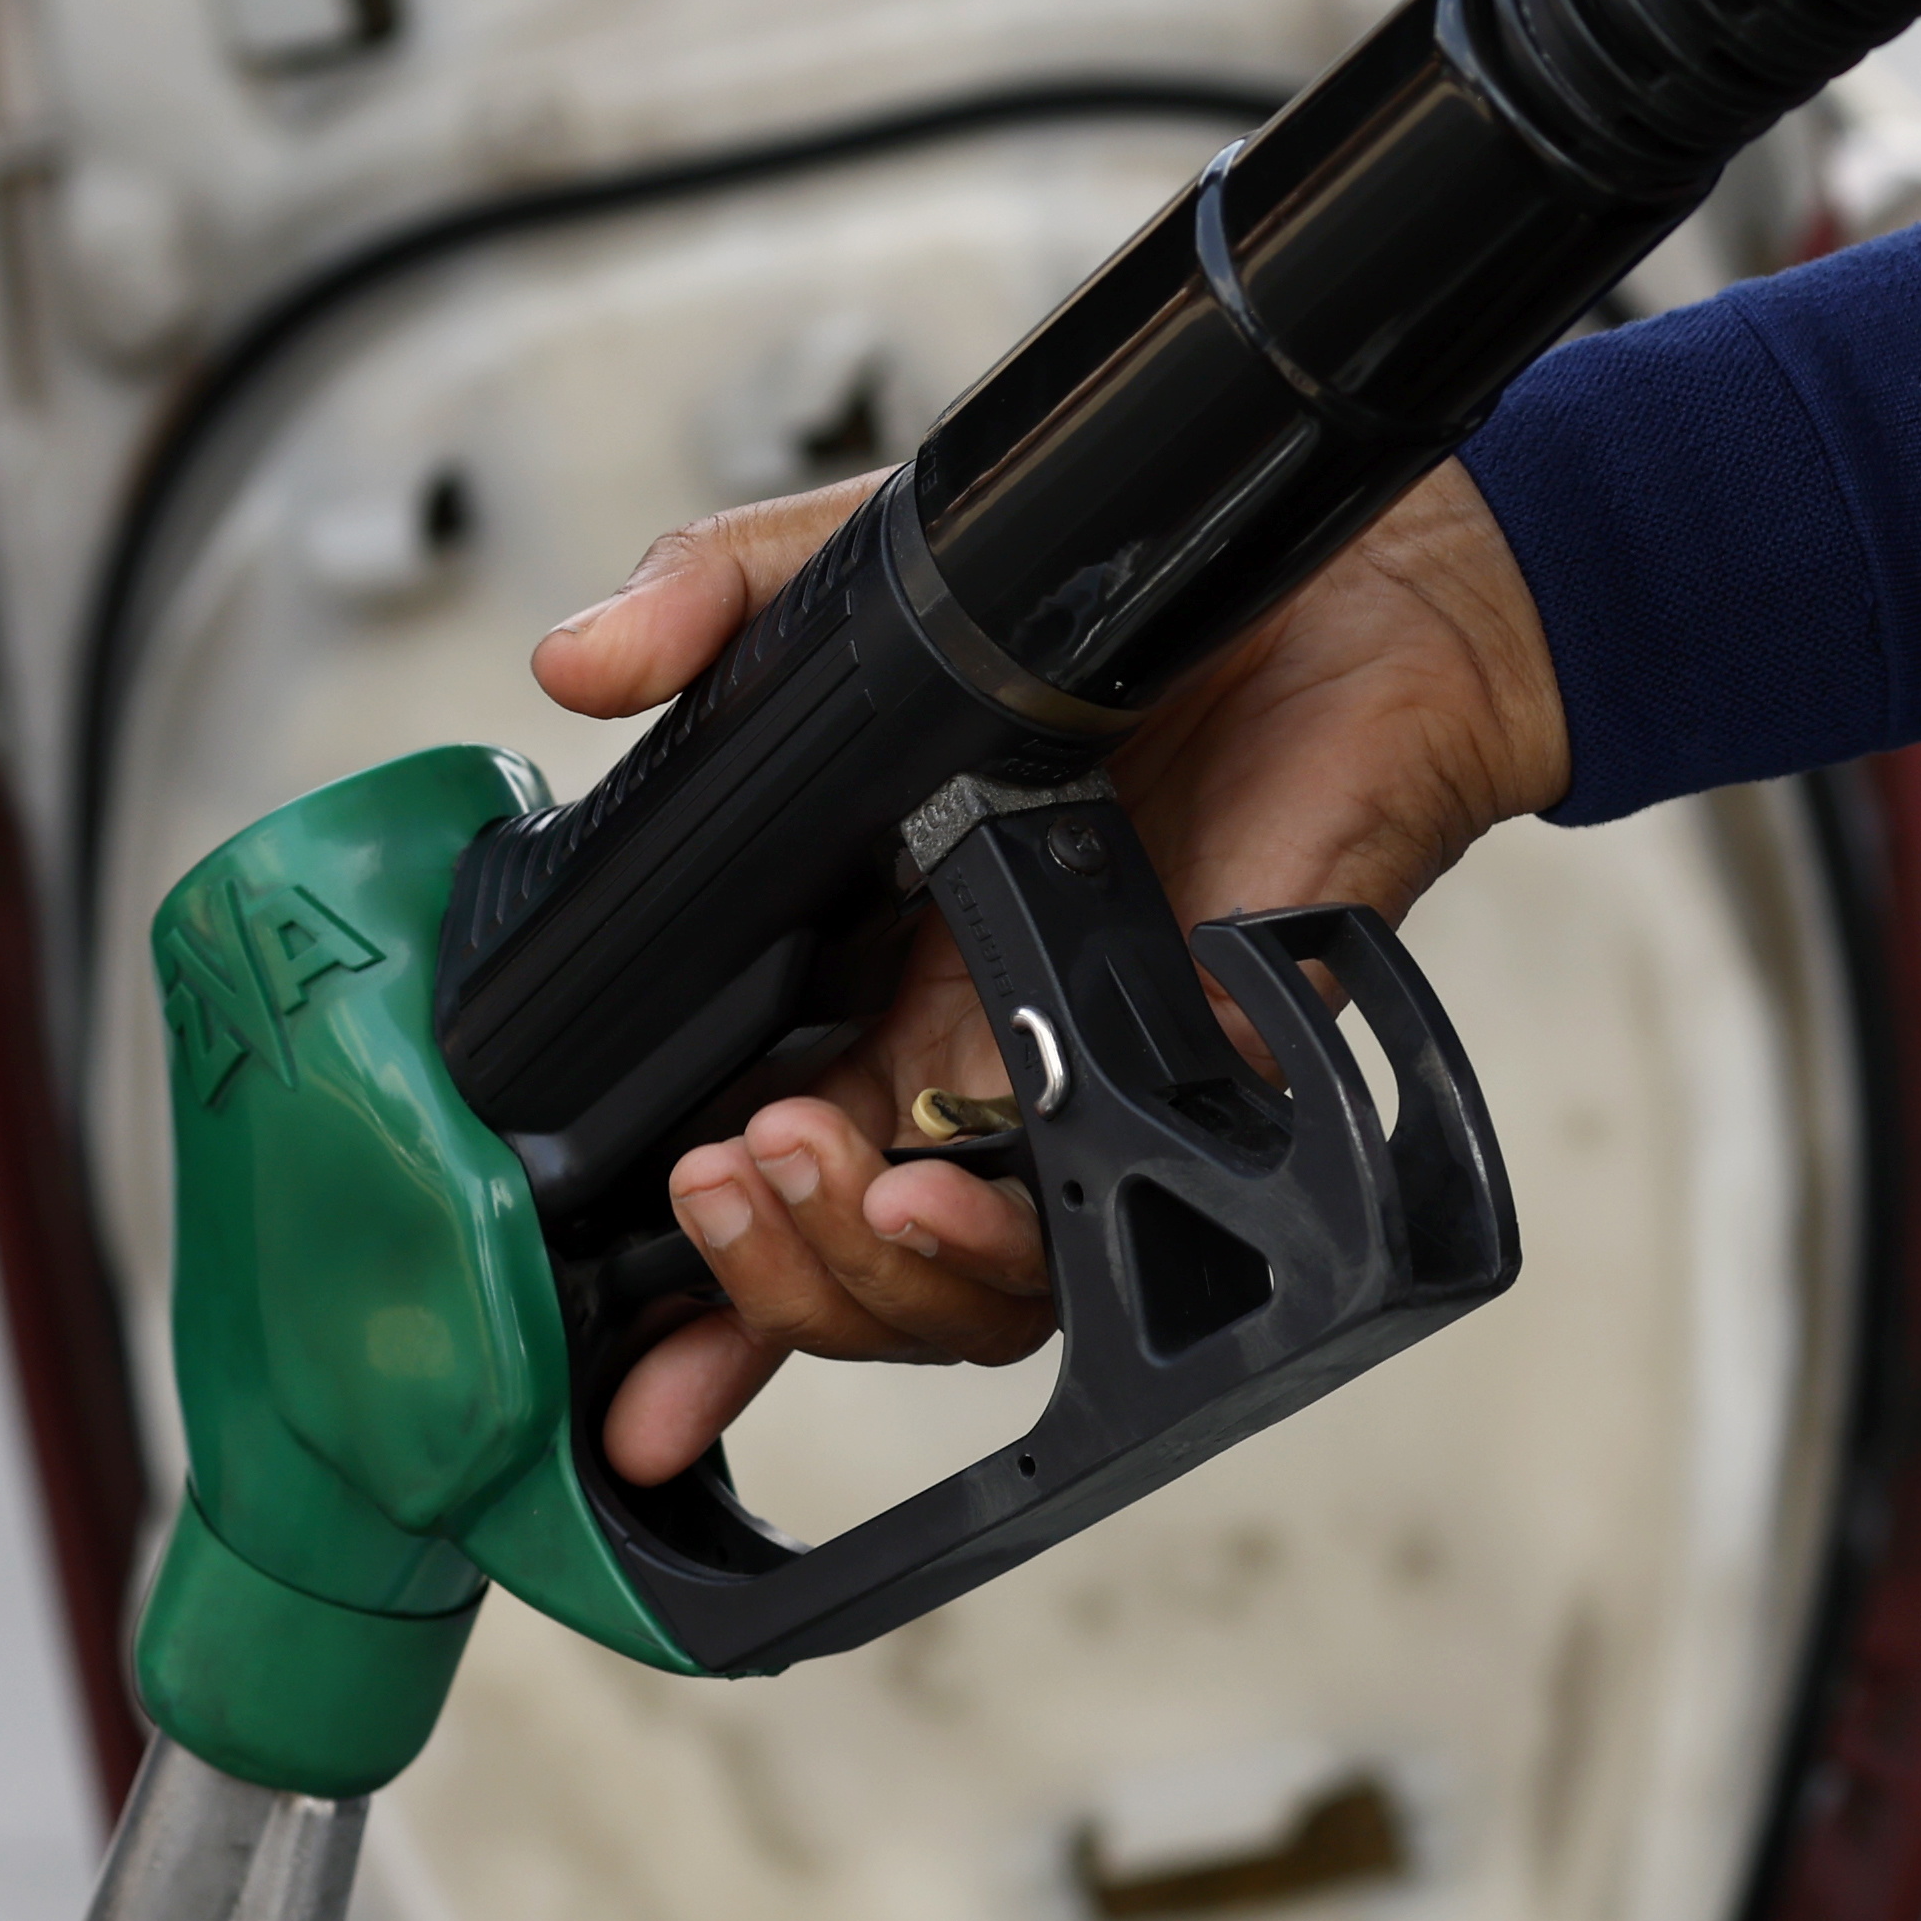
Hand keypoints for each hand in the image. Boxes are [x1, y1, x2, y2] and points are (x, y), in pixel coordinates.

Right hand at [528, 461, 1566, 1483]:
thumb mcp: (870, 583)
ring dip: (862, 1275)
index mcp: (874, 1001)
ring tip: (810, 1168)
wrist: (1345, 595)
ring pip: (961, 1300)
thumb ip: (713, 605)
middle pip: (848, 1283)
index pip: (760, 1188)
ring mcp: (1083, 1100)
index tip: (603, 1338)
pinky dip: (1011, 1247)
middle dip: (759, 1281)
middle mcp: (974, 1079)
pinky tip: (947, 1189)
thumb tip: (574, 656)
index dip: (684, 1298)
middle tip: (724, 1176)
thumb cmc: (1124, 613)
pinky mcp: (1196, 1097)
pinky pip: (1113, 1241)